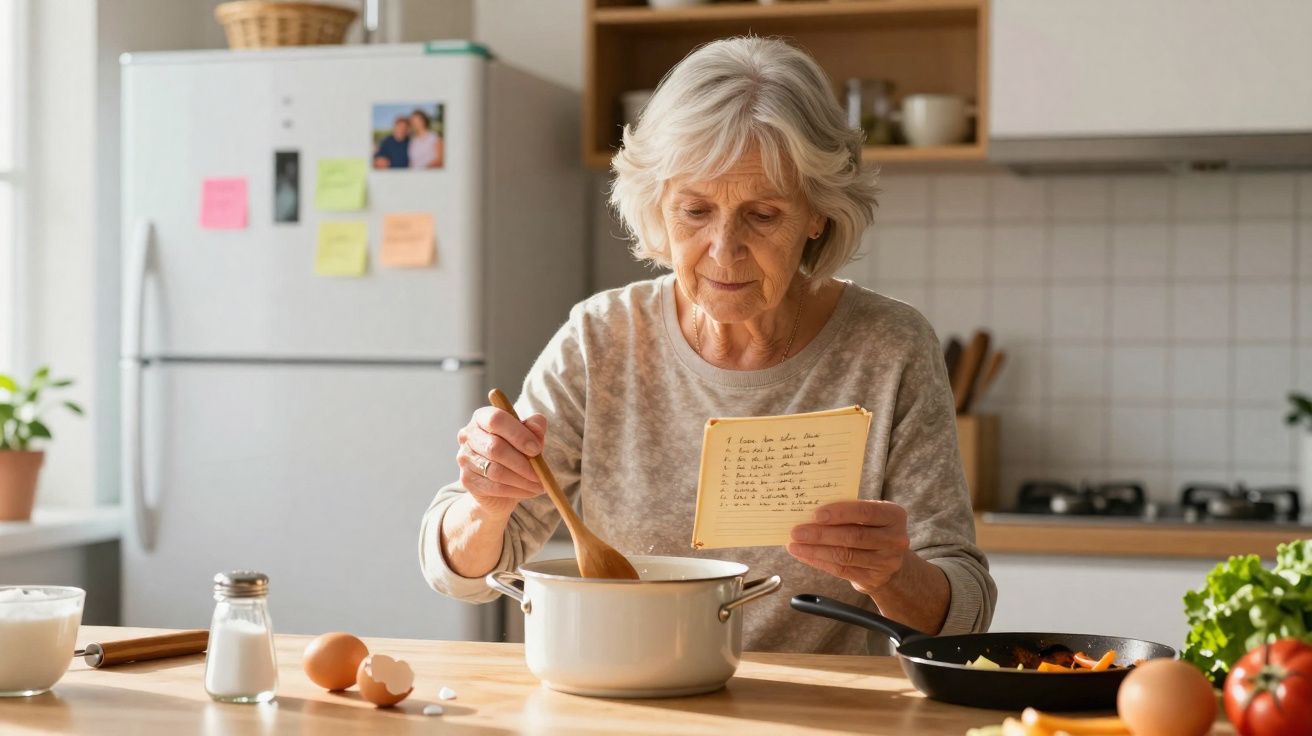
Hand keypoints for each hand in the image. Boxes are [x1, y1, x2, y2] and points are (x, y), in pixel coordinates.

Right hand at [456, 406, 546, 514]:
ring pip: (495, 470)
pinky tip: (529, 491)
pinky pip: (494, 487)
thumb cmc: (516, 452)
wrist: (499, 484)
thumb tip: (537, 423)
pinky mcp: (466, 480)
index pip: (496, 419)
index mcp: (482, 417)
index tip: (536, 449)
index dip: (518, 434)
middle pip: (495, 448)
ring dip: (522, 480)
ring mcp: (464, 458)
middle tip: (540, 473)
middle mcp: (468, 435)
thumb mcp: (528, 437)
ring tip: (539, 484)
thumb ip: (534, 427)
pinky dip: (516, 490)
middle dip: (522, 462)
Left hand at [786, 500, 910, 594]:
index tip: (816, 514)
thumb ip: (848, 511)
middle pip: (853, 536)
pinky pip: (841, 570)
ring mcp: (886, 562)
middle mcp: (895, 539)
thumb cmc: (871, 528)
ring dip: (815, 550)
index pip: (866, 512)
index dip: (840, 513)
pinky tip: (804, 555)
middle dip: (821, 534)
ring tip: (795, 545)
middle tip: (796, 532)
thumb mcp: (869, 516)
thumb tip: (809, 512)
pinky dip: (819, 562)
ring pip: (844, 556)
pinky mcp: (873, 578)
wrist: (889, 559)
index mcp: (894, 515)